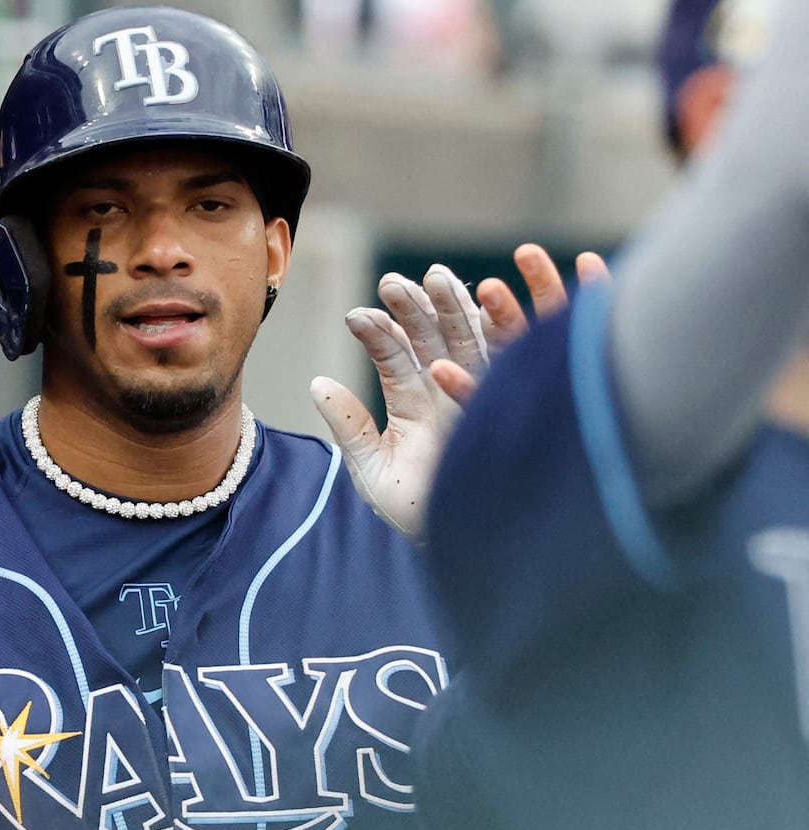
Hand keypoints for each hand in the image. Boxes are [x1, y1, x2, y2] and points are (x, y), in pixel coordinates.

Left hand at [310, 245, 609, 538]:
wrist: (472, 546)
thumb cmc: (422, 511)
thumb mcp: (375, 471)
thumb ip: (350, 427)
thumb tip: (316, 383)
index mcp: (416, 401)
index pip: (395, 357)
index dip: (378, 334)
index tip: (358, 316)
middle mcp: (451, 389)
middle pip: (434, 336)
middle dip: (417, 307)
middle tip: (394, 282)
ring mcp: (486, 392)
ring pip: (474, 338)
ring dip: (458, 308)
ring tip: (437, 279)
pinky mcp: (519, 403)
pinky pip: (518, 362)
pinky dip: (513, 329)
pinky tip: (497, 302)